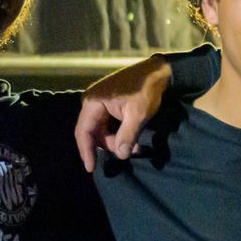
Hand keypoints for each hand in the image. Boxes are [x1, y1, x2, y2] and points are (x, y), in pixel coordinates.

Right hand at [76, 54, 172, 171]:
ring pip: (100, 129)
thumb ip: (127, 136)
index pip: (83, 131)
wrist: (156, 72)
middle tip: (124, 154)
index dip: (86, 151)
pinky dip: (117, 133)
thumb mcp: (138, 115)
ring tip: (133, 147)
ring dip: (114, 141)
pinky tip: (130, 139)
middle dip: (106, 146)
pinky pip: (106, 123)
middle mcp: (91, 101)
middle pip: (91, 132)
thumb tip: (121, 156)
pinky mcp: (107, 103)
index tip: (91, 168)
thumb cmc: (146, 90)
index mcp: (93, 102)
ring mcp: (99, 102)